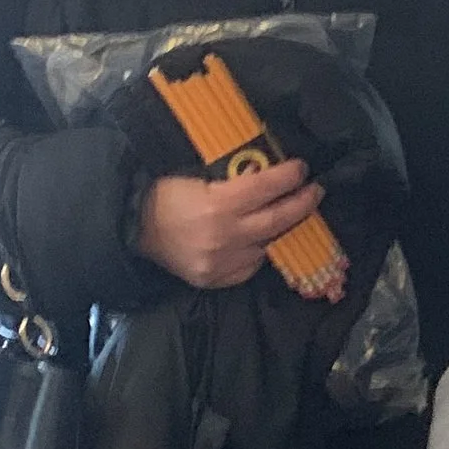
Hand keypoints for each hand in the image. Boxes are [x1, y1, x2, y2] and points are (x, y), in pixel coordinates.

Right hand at [137, 158, 336, 293]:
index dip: (289, 177)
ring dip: (282, 228)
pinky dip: (258, 251)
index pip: (266, 188)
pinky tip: (261, 239)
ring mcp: (222, 263)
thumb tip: (265, 172)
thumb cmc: (163, 196)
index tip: (302, 169)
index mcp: (218, 206)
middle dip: (302, 203)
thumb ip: (233, 179)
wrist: (133, 229)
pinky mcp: (217, 279)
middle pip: (278, 220)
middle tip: (315, 191)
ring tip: (291, 213)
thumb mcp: (197, 176)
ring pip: (268, 245)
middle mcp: (225, 237)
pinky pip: (250, 266)